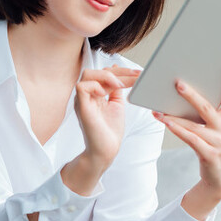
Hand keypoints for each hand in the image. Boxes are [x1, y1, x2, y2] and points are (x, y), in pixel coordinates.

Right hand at [66, 65, 139, 191]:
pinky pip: (81, 87)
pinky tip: (106, 93)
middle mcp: (87, 95)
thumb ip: (116, 89)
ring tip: (121, 85)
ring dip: (107, 76)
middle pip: (96, 71)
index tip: (139, 74)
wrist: (106, 150)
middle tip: (135, 76)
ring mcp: (83, 100)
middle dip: (118, 71)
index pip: (105, 73)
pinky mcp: (82, 108)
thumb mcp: (116, 105)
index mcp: (95, 94)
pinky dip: (95, 86)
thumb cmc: (110, 131)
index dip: (122, 71)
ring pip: (87, 75)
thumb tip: (118, 72)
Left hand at [152, 64, 220, 219]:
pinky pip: (190, 139)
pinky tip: (165, 122)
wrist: (218, 182)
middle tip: (177, 82)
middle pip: (207, 107)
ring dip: (174, 116)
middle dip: (191, 94)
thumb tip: (184, 95)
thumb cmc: (212, 151)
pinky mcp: (209, 154)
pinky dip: (177, 130)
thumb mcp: (215, 133)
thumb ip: (206, 117)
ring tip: (158, 109)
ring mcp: (218, 143)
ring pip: (194, 125)